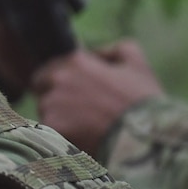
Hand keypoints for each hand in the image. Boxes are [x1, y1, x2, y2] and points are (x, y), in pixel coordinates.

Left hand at [31, 40, 163, 156]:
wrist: (145, 137)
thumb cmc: (143, 102)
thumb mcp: (138, 65)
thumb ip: (117, 50)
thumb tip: (97, 52)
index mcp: (76, 61)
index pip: (50, 67)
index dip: (59, 79)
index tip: (73, 92)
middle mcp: (58, 79)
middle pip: (42, 88)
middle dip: (54, 96)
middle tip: (77, 111)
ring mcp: (52, 103)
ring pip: (45, 110)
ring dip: (57, 117)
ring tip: (84, 127)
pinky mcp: (52, 127)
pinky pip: (49, 130)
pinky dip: (61, 135)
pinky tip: (81, 138)